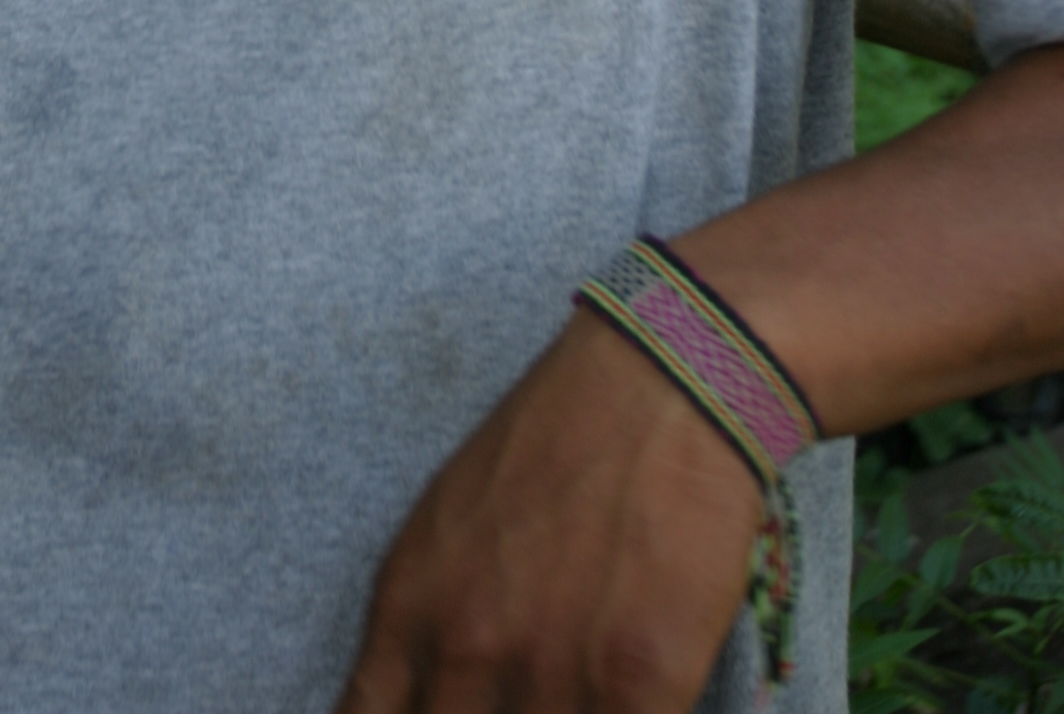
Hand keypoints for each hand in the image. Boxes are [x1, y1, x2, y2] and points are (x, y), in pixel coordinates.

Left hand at [335, 309, 765, 712]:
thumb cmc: (554, 442)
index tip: (432, 713)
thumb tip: (422, 697)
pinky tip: (628, 702)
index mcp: (407, 607)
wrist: (656, 383)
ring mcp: (549, 674)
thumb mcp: (448, 526)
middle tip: (509, 699)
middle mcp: (463, 649)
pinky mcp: (637, 686)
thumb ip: (427, 624)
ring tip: (570, 691)